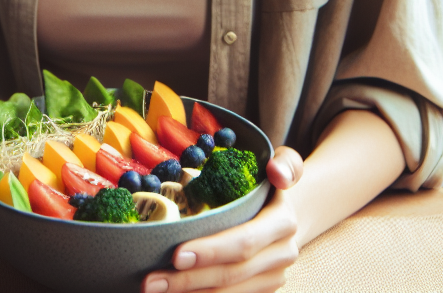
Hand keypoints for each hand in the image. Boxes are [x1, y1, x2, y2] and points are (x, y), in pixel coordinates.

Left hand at [142, 146, 304, 292]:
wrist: (291, 211)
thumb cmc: (273, 182)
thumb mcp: (285, 163)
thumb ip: (286, 164)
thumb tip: (276, 172)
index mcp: (283, 223)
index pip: (244, 241)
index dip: (211, 250)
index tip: (176, 254)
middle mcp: (281, 256)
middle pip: (231, 274)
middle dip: (189, 279)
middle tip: (151, 280)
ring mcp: (273, 278)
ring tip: (155, 288)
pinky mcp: (263, 290)